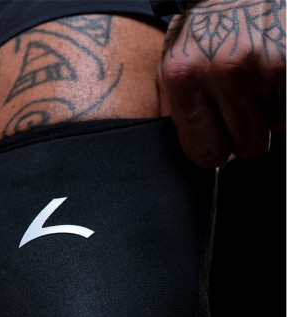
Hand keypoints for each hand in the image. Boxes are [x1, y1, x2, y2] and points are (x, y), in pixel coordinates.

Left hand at [157, 0, 284, 167]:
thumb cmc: (205, 27)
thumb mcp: (174, 64)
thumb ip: (179, 111)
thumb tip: (195, 156)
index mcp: (184, 77)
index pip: (206, 154)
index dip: (217, 148)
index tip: (219, 132)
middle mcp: (223, 71)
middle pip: (247, 147)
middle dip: (248, 131)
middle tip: (243, 101)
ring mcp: (265, 62)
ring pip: (276, 126)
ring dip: (271, 110)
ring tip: (258, 77)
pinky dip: (285, 94)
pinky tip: (274, 68)